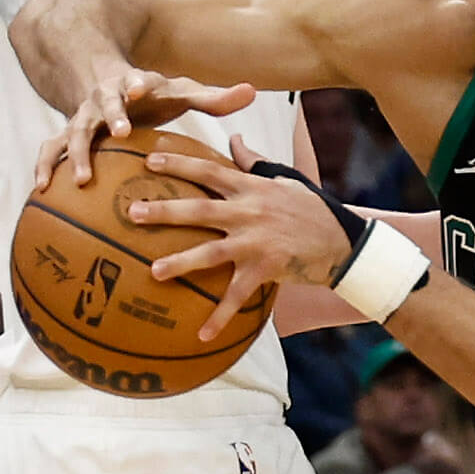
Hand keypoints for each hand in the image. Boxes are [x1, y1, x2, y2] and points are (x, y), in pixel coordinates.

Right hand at [29, 70, 257, 194]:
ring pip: (72, 132)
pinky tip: (40, 190)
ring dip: (73, 154)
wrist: (104, 82)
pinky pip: (49, 150)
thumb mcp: (179, 91)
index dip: (135, 84)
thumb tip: (252, 91)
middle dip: (110, 116)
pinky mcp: (67, 135)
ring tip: (78, 179)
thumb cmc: (151, 94)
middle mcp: (103, 99)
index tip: (139, 88)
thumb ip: (213, 96)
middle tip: (118, 132)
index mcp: (133, 85)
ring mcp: (82, 117)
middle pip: (102, 105)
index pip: (134, 81)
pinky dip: (43, 167)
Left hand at [123, 135, 339, 341]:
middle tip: (132, 212)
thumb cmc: (311, 209)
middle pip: (200, 209)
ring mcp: (256, 243)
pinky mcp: (265, 270)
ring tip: (154, 271)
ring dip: (181, 261)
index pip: (210, 170)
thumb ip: (254, 161)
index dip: (180, 163)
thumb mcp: (285, 178)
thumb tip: (234, 138)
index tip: (149, 159)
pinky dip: (220, 317)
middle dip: (165, 210)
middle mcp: (249, 213)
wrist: (342, 242)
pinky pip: (237, 296)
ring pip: (211, 252)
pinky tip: (202, 335)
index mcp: (251, 189)